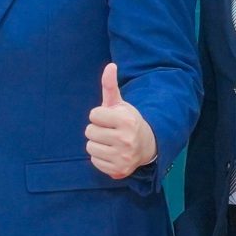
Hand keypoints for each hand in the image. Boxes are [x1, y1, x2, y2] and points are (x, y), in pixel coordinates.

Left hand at [83, 63, 157, 179]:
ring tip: (110, 142)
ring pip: (90, 147)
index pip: (93, 115)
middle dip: (97, 130)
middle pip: (89, 132)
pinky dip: (100, 157)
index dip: (99, 116)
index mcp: (126, 120)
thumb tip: (110, 66)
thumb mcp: (120, 104)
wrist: (146, 145)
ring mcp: (122, 156)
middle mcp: (126, 139)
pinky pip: (94, 161)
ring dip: (97, 143)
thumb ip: (111, 86)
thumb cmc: (127, 122)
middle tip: (110, 131)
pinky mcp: (118, 169)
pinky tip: (111, 152)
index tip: (110, 119)